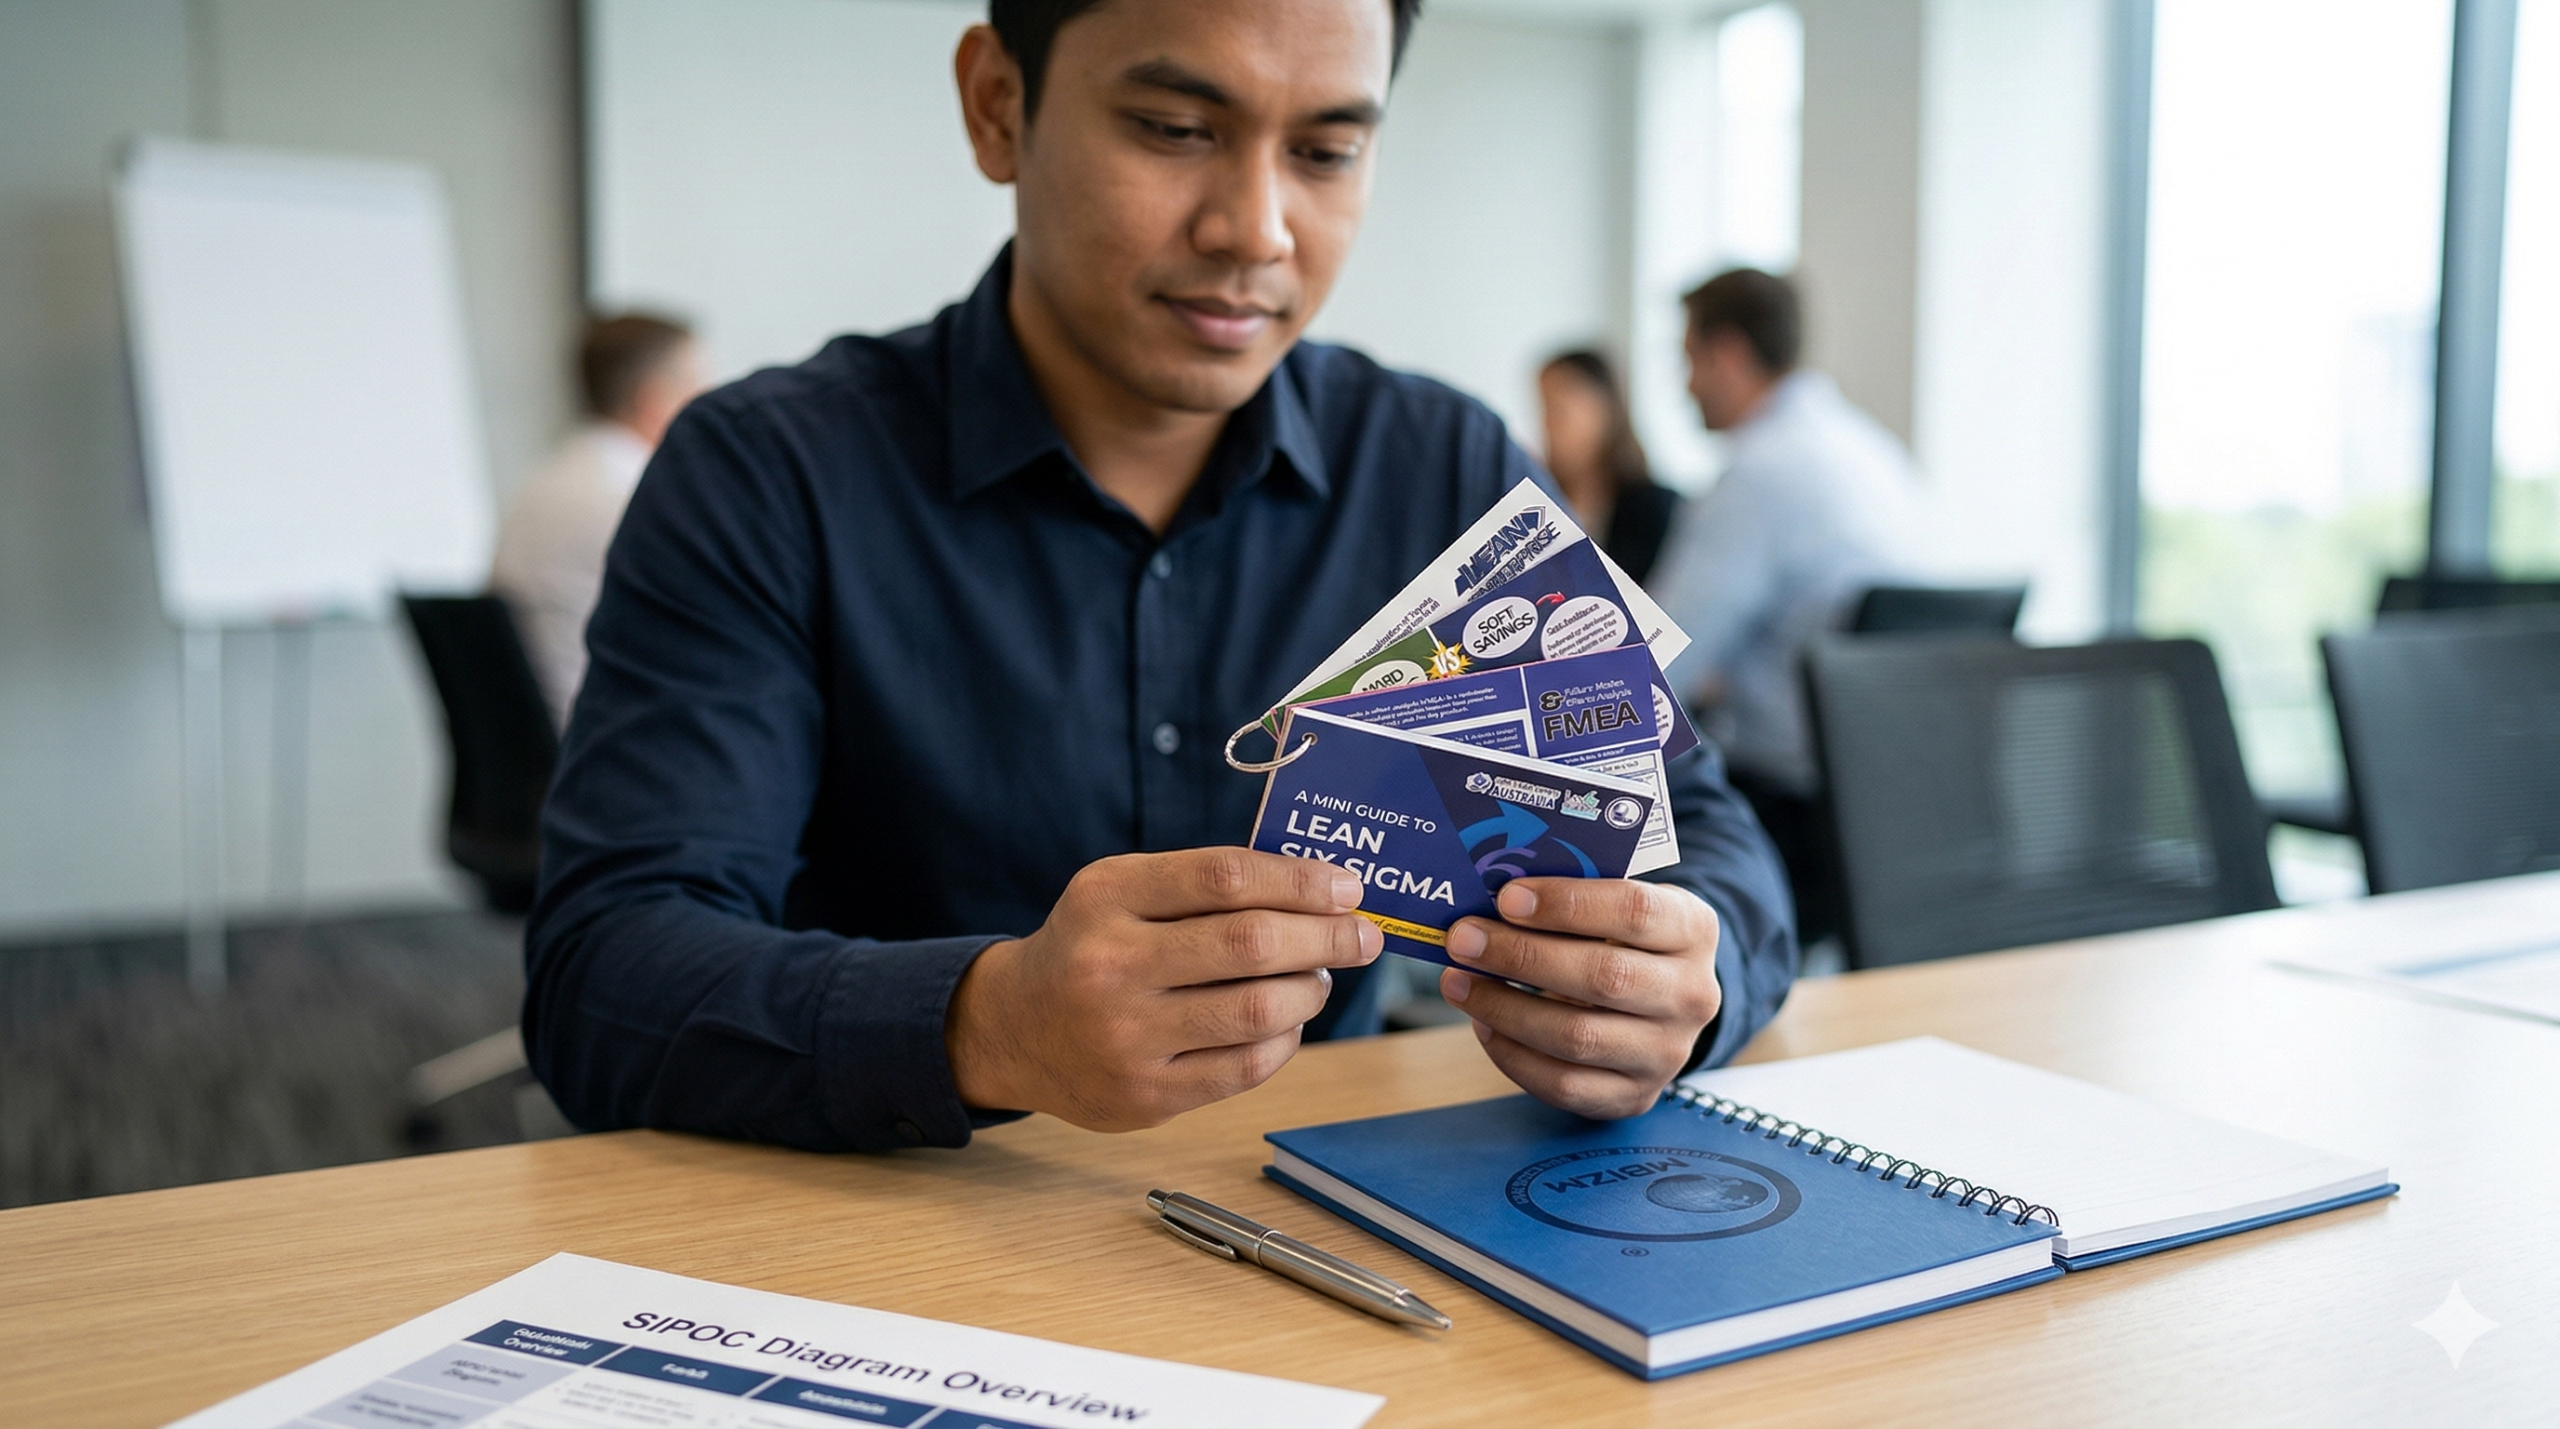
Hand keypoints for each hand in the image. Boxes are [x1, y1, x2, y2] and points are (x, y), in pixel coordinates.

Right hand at [946, 849, 1382, 1130]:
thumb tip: (1318, 889)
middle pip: (1251, 944)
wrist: (1013, 1031)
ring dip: (1310, 990)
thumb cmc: (1090, 947)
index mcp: (1107, 897)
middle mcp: (1110, 966)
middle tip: (1361, 936)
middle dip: (1326, 936)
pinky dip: (1284, 1039)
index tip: (1345, 887)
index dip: (1299, 880)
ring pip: (1259, 1010)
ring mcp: (1126, 1038)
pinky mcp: (1145, 1096)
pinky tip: (1285, 1021)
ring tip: (1317, 977)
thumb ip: (1201, 882)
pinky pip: (1246, 1067)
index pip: (1224, 877)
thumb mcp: (1119, 891)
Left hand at [1439, 878, 1721, 1119]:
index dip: (1566, 904)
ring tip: (1458, 982)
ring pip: (1577, 1036)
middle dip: (1521, 956)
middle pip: (1603, 977)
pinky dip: (1512, 1055)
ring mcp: (1669, 1053)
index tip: (1507, 899)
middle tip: (1464, 939)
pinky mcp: (1636, 1095)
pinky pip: (1564, 1084)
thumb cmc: (1624, 938)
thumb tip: (1490, 900)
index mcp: (1693, 929)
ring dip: (1504, 1008)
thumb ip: (1571, 895)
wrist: (1662, 1003)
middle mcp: (1692, 994)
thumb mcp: (1617, 903)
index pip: (1634, 911)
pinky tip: (1483, 1024)